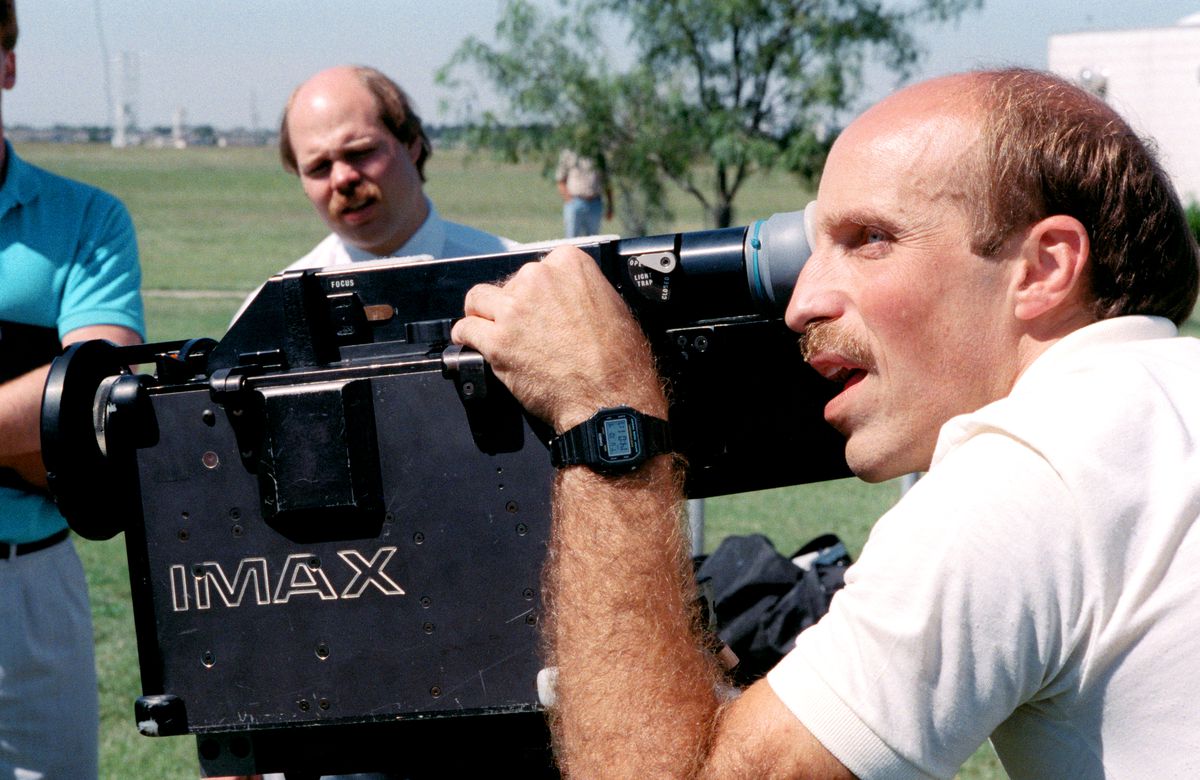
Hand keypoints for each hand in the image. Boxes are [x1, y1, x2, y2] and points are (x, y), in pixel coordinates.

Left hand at [451, 246, 666, 431]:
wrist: (609, 398)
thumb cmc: (619, 361)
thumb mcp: (613, 307)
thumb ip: (582, 292)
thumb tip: (567, 299)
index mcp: (569, 264)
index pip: (538, 268)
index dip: (536, 291)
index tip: (539, 306)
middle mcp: (538, 279)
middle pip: (509, 284)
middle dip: (514, 304)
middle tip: (526, 329)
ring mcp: (514, 310)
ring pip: (479, 300)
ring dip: (483, 315)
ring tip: (490, 329)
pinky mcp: (497, 342)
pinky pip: (466, 330)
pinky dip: (467, 337)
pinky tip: (474, 344)